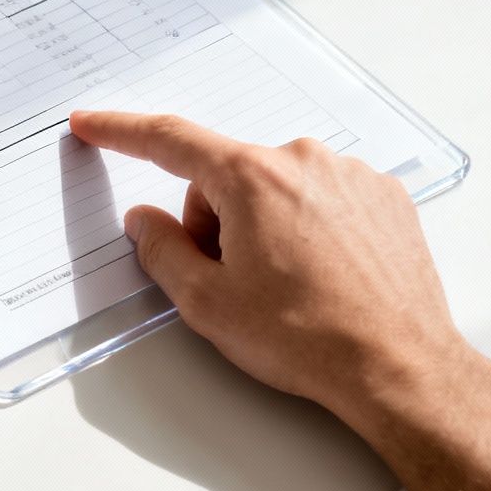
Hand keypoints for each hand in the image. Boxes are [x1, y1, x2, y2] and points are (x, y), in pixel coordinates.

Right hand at [67, 110, 478, 434]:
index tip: (92, 124)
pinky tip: (321, 276)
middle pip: (226, 178)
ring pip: (275, 188)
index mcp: (253, 179)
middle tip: (235, 283)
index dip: (122, 132)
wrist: (398, 366)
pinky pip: (321, 198)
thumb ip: (162, 250)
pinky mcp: (385, 197)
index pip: (170, 141)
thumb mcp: (207, 303)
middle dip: (214, 223)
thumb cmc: (308, 338)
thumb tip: (146, 222)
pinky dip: (308, 229)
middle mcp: (304, 162)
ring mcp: (351, 176)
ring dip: (264, 227)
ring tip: (289, 287)